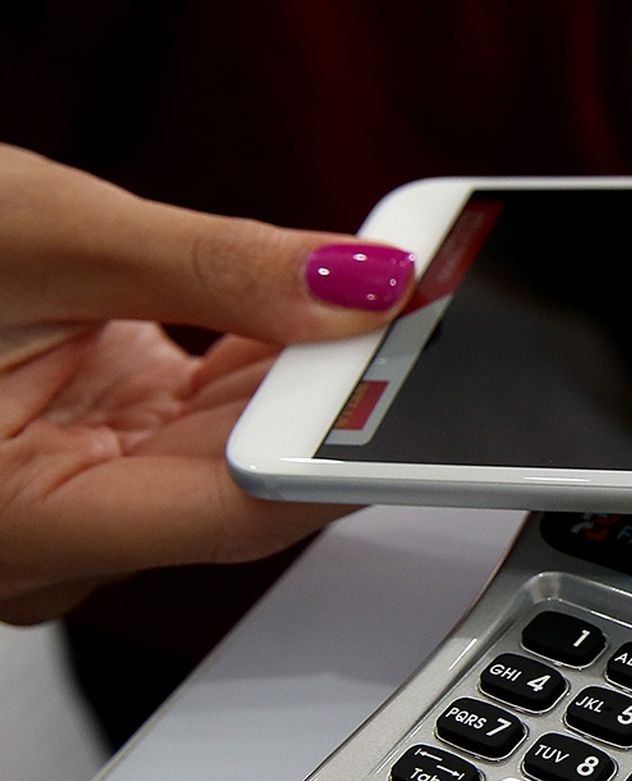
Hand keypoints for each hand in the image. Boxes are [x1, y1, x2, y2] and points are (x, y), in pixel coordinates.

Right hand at [0, 144, 414, 622]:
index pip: (235, 515)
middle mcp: (55, 534)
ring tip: (384, 304)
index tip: (427, 396)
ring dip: (310, 379)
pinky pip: (209, 422)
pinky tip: (319, 315)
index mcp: (18, 522)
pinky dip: (264, 367)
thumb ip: (216, 270)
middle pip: (247, 484)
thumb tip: (358, 287)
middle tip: (431, 324)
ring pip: (236, 451)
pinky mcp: (98, 449)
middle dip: (345, 406)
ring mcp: (80, 493)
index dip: (346, 458)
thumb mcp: (43, 236)